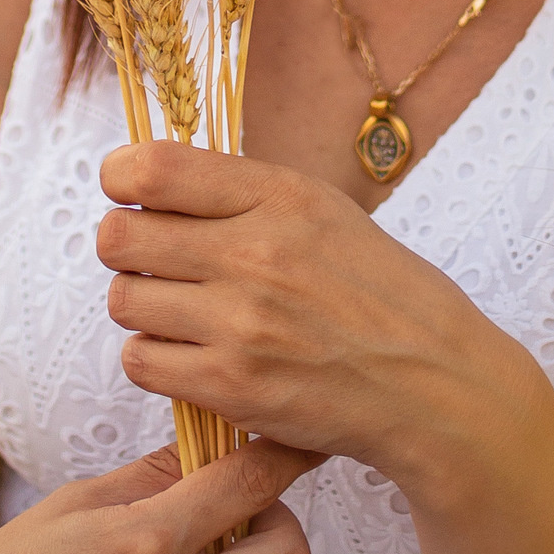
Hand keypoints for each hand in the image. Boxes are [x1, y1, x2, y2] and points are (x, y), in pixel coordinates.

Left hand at [96, 142, 540, 502]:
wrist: (436, 385)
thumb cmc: (380, 295)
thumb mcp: (325, 214)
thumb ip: (241, 194)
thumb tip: (148, 181)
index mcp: (281, 196)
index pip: (152, 167)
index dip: (121, 179)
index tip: (130, 195)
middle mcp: (257, 252)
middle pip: (117, 236)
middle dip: (125, 249)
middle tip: (156, 264)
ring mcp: (242, 322)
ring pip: (123, 300)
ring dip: (143, 309)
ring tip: (185, 316)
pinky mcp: (232, 386)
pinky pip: (140, 361)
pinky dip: (156, 360)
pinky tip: (194, 357)